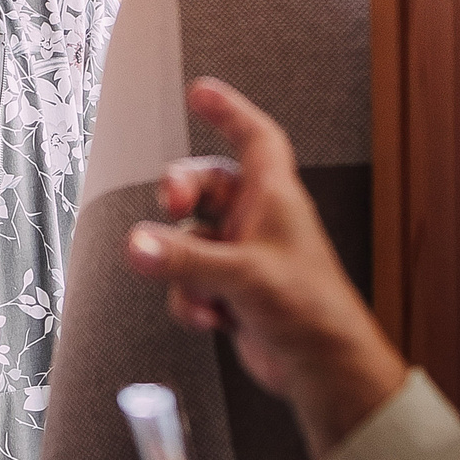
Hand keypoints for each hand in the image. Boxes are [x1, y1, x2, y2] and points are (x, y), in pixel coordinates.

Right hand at [126, 78, 408, 458]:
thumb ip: (184, 258)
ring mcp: (241, 257)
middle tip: (170, 202)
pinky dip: (191, 300)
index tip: (200, 92)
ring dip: (184, 268)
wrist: (322, 368)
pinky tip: (211, 318)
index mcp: (274, 197)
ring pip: (188, 241)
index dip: (229, 111)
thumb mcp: (242, 274)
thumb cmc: (310, 310)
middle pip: (206, 185)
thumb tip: (137, 243)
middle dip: (182, 194)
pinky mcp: (230, 292)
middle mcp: (257, 221)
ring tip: (201, 291)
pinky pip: (189, 281)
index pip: (254, 137)